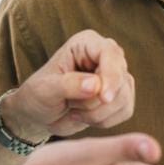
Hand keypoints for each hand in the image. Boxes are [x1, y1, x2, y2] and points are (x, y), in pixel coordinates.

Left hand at [2, 30, 134, 139]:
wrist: (39, 114)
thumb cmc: (38, 95)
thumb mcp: (46, 89)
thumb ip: (69, 85)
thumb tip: (95, 85)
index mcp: (86, 43)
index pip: (110, 53)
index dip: (111, 75)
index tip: (103, 98)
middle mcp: (105, 56)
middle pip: (120, 79)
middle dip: (96, 101)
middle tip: (71, 105)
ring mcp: (115, 76)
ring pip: (124, 98)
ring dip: (98, 113)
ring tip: (74, 110)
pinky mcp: (120, 96)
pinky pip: (125, 111)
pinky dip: (105, 121)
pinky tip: (85, 117)